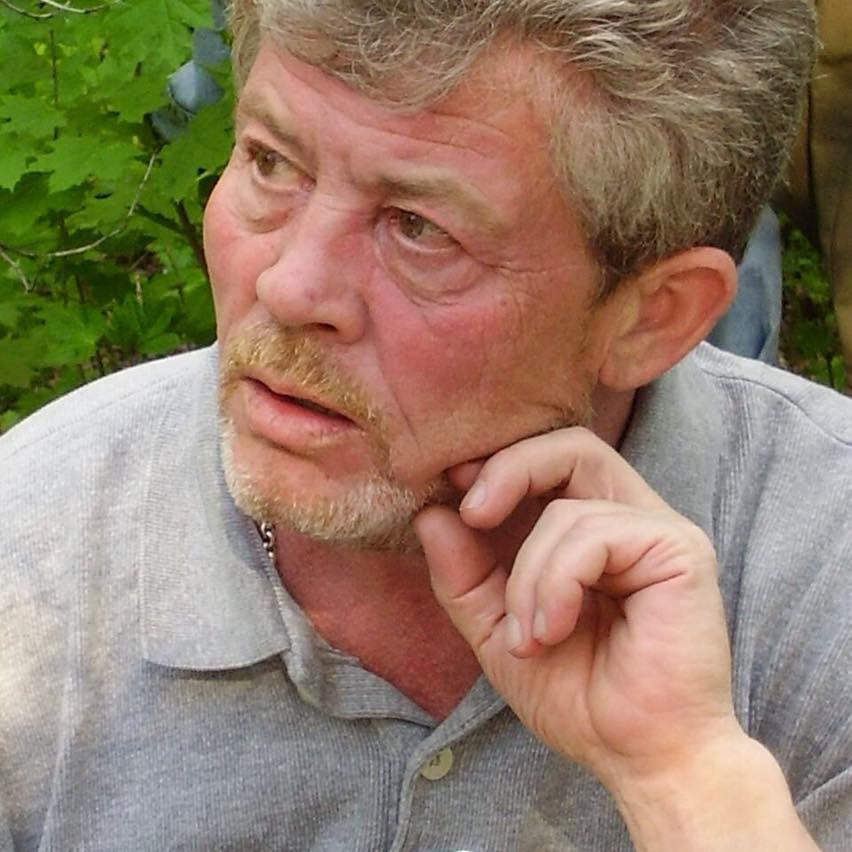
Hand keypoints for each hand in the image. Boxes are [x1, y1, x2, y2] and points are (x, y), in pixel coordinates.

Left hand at [414, 427, 737, 784]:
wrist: (642, 759)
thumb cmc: (580, 697)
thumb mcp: (497, 632)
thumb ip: (463, 575)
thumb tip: (430, 516)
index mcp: (592, 530)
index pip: (549, 463)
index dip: (498, 464)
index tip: (447, 490)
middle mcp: (629, 518)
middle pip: (572, 445)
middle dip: (509, 469)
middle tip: (471, 510)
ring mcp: (658, 531)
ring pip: (567, 507)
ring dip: (528, 575)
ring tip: (527, 637)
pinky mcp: (679, 549)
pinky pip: (593, 534)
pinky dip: (555, 583)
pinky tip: (551, 631)